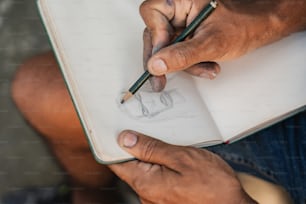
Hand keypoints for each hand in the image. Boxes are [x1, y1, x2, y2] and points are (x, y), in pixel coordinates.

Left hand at [109, 130, 256, 203]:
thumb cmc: (212, 185)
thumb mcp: (181, 158)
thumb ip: (151, 149)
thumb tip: (125, 139)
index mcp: (145, 183)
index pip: (116, 162)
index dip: (114, 144)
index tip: (118, 128)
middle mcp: (146, 194)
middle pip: (131, 166)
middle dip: (137, 147)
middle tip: (149, 129)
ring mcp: (155, 199)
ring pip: (145, 171)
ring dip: (151, 156)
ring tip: (165, 142)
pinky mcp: (166, 199)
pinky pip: (156, 179)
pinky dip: (160, 166)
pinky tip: (173, 157)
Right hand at [141, 0, 305, 90]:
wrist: (260, 29)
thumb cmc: (243, 25)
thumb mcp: (211, 43)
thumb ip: (182, 55)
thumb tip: (156, 65)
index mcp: (182, 0)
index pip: (152, 12)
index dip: (155, 35)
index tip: (162, 55)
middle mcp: (179, 10)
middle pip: (155, 34)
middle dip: (167, 59)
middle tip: (161, 79)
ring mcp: (182, 24)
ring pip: (166, 48)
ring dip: (183, 64)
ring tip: (206, 68)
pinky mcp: (186, 36)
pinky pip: (178, 53)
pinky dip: (190, 64)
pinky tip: (206, 66)